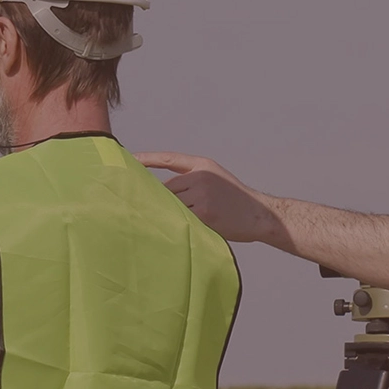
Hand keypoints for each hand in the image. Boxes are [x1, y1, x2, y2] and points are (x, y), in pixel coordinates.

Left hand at [134, 151, 283, 243]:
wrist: (258, 214)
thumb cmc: (235, 201)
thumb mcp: (216, 179)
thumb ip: (191, 181)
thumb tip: (160, 192)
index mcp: (202, 165)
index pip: (169, 159)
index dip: (147, 159)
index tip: (129, 159)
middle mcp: (201, 176)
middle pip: (166, 187)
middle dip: (159, 199)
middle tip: (145, 207)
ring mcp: (202, 194)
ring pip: (172, 204)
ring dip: (168, 214)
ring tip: (167, 223)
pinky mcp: (204, 212)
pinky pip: (181, 218)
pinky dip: (177, 224)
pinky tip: (178, 230)